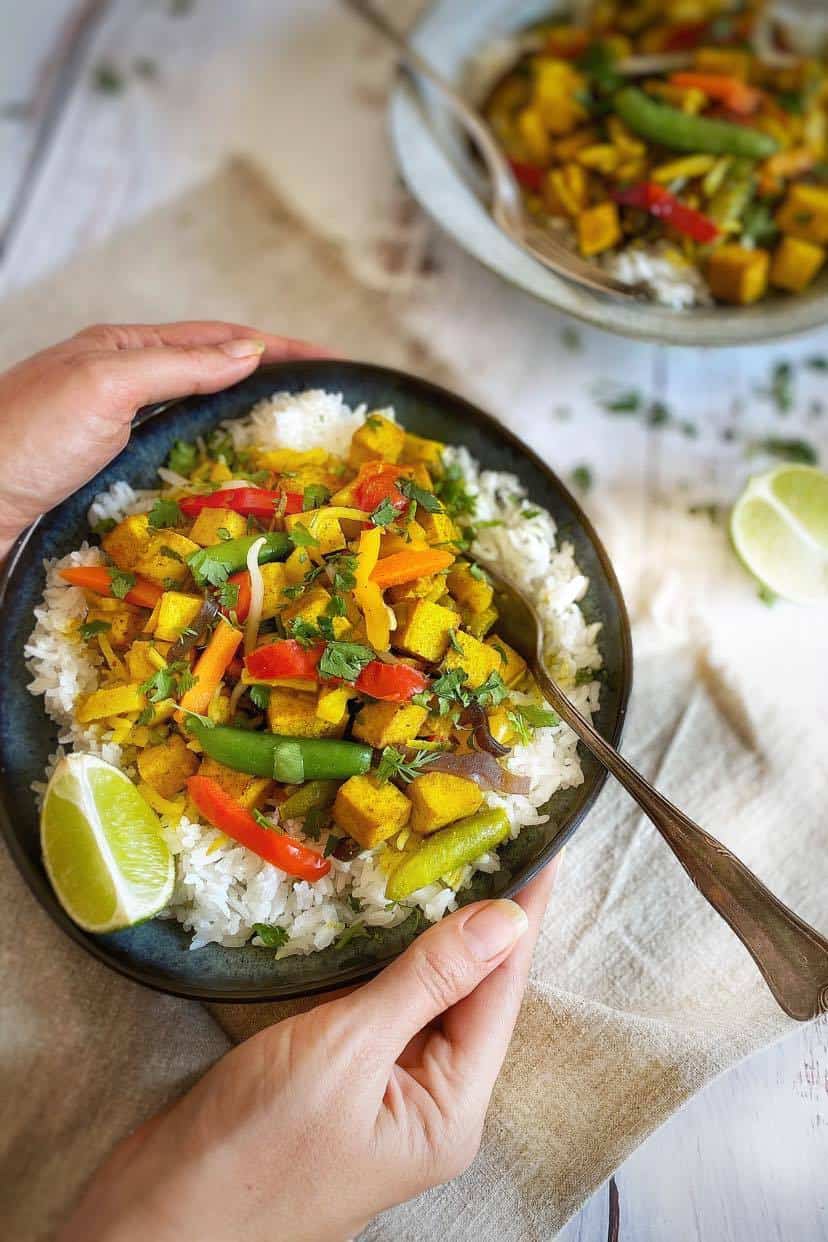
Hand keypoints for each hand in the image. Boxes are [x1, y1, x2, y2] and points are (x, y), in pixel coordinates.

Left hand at [0, 321, 324, 560]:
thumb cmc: (26, 437)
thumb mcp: (107, 384)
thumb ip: (179, 365)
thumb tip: (250, 350)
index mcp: (125, 347)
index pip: (220, 338)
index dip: (281, 346)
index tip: (334, 361)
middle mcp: (125, 383)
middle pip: (216, 372)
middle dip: (274, 378)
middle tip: (328, 400)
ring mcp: (119, 427)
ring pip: (201, 414)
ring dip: (250, 418)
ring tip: (297, 434)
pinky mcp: (112, 471)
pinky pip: (181, 453)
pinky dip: (219, 456)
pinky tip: (236, 473)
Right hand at [62, 865, 557, 1241]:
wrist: (161, 1214)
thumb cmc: (255, 1146)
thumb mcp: (348, 1050)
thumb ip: (428, 981)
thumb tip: (505, 921)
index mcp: (450, 1110)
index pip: (500, 992)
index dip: (521, 916)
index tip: (543, 850)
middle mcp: (430, 1102)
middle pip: (469, 993)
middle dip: (480, 917)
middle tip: (487, 837)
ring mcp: (384, 1093)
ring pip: (424, 996)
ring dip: (432, 933)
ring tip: (450, 858)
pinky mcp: (340, 1080)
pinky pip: (382, 1008)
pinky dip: (387, 960)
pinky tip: (387, 916)